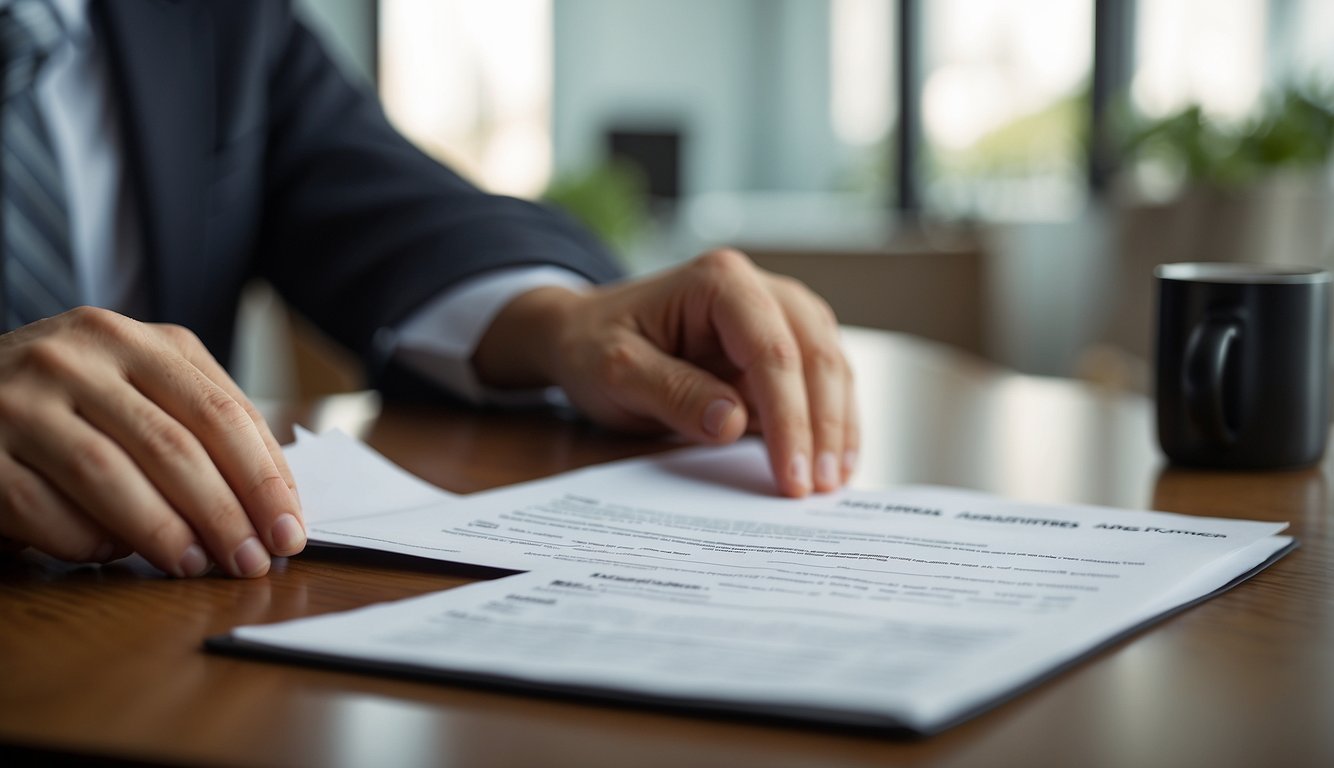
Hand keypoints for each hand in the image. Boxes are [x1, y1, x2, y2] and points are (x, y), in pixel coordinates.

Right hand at [0, 307, 303, 575]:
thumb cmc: (66, 401)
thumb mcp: (136, 386)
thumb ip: (200, 424)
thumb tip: (274, 503)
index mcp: (132, 340)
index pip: (221, 412)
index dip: (264, 478)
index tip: (291, 530)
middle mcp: (75, 357)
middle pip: (173, 445)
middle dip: (225, 514)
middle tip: (254, 562)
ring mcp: (18, 399)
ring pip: (110, 475)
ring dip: (163, 532)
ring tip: (196, 566)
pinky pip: (41, 507)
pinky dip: (86, 540)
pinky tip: (112, 556)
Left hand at [474, 249, 857, 496]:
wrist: (583, 334)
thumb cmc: (595, 345)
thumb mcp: (615, 371)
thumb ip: (672, 393)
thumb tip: (733, 423)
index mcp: (719, 281)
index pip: (772, 351)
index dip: (790, 417)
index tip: (792, 475)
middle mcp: (759, 288)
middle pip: (815, 354)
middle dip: (824, 426)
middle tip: (819, 489)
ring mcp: (776, 314)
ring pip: (830, 365)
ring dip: (837, 426)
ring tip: (832, 483)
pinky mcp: (781, 345)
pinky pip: (820, 381)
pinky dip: (830, 422)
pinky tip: (831, 462)